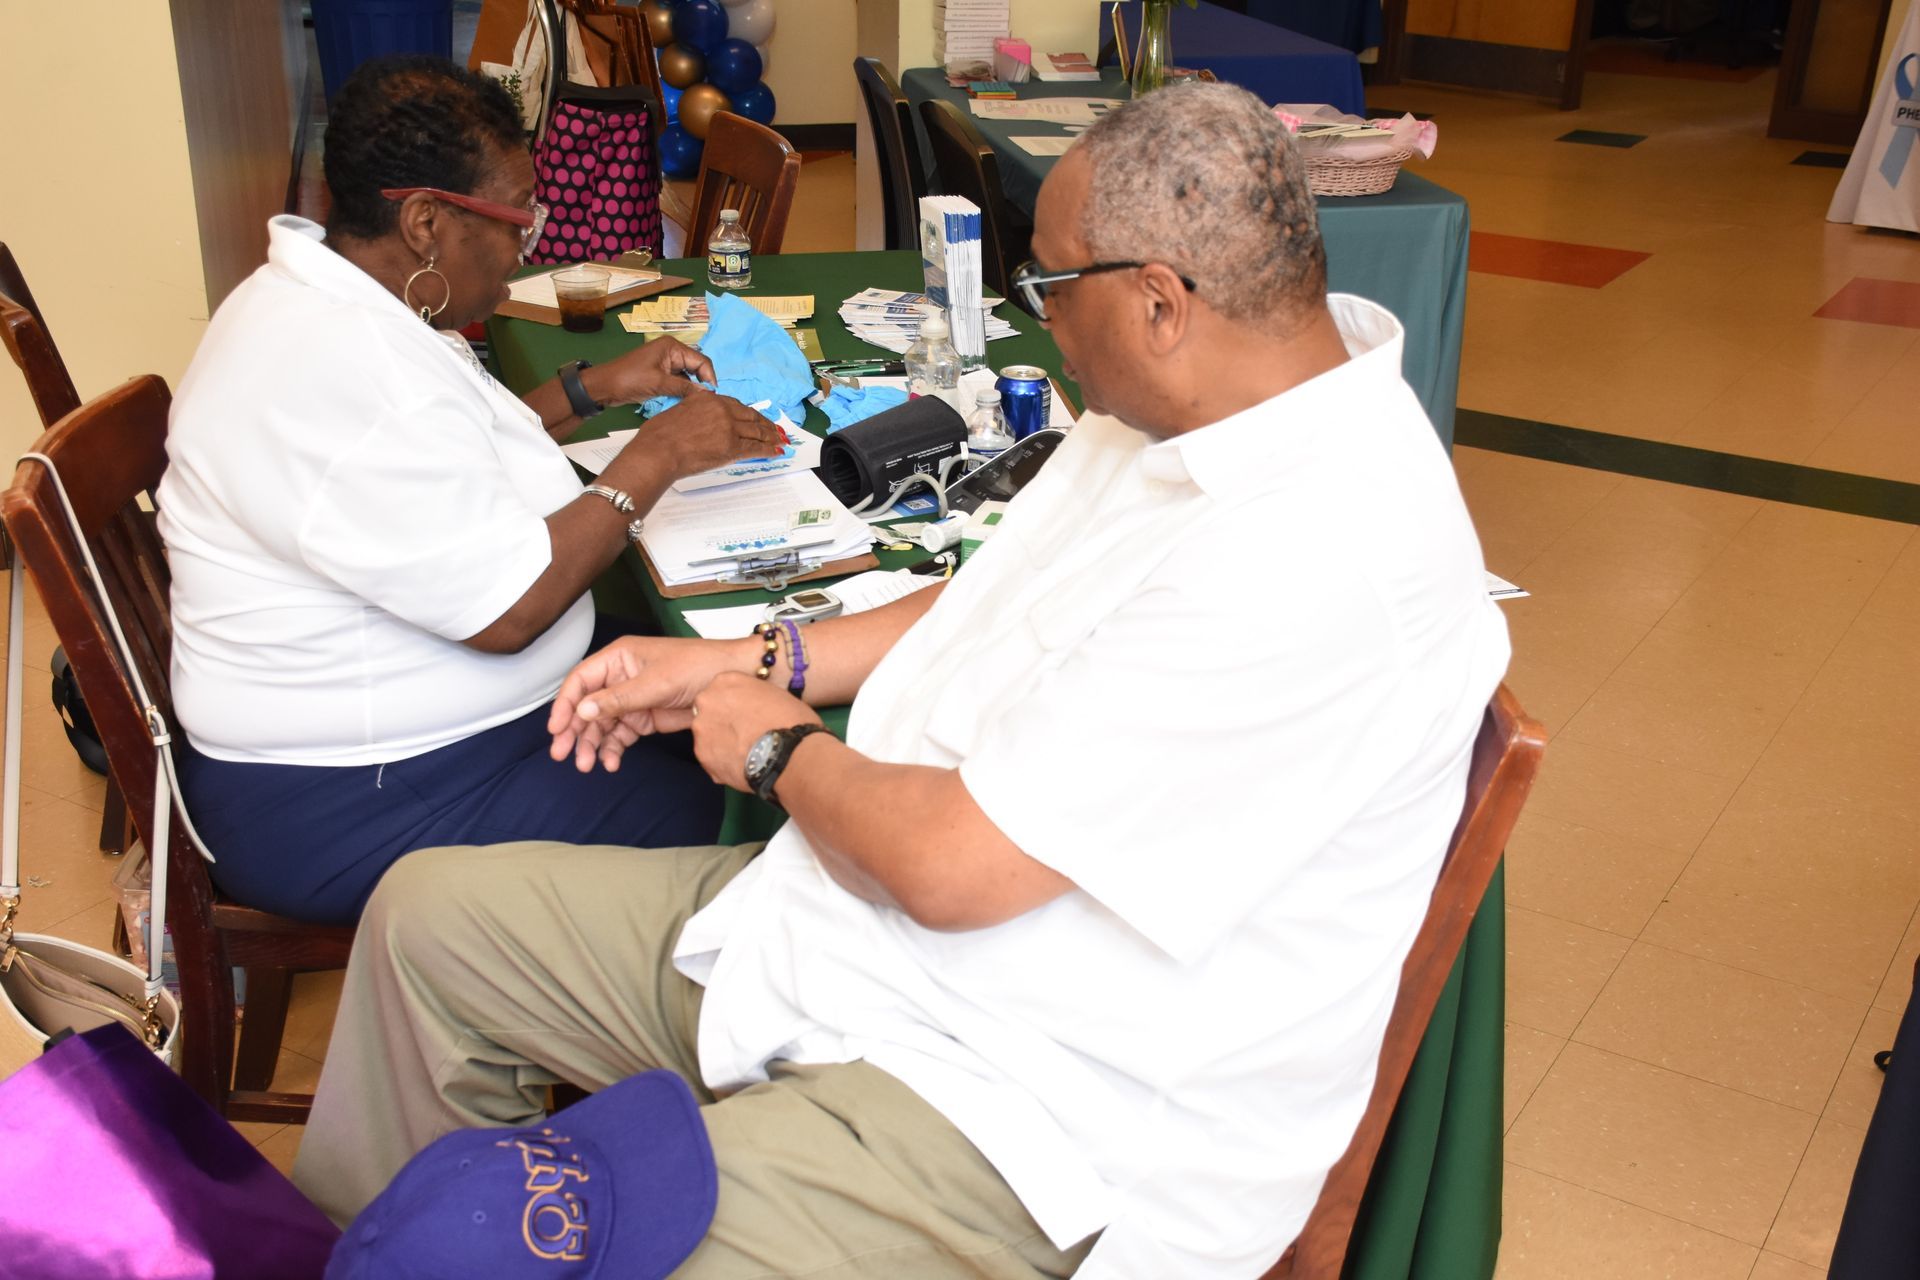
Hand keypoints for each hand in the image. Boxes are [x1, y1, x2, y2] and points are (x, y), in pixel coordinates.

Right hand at [548, 635, 749, 771]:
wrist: (733, 679)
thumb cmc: (697, 667)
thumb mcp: (655, 682)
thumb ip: (618, 699)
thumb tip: (582, 711)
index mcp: (617, 658)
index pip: (580, 681)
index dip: (565, 704)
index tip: (556, 729)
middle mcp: (619, 678)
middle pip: (586, 706)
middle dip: (573, 731)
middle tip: (562, 755)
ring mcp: (631, 699)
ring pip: (601, 725)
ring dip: (592, 744)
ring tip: (587, 765)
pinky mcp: (645, 718)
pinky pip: (621, 735)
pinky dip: (613, 749)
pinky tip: (610, 762)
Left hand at [590, 337, 716, 403]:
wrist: (604, 386)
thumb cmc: (628, 379)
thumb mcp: (659, 383)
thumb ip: (684, 388)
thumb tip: (707, 394)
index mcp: (672, 347)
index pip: (701, 360)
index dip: (709, 377)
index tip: (713, 395)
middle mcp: (671, 352)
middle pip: (697, 367)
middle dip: (703, 382)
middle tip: (707, 401)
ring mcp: (666, 363)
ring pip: (689, 375)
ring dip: (693, 388)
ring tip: (699, 404)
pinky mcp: (661, 374)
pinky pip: (679, 381)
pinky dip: (684, 391)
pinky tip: (687, 402)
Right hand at [622, 394, 785, 481]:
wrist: (658, 451)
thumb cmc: (659, 435)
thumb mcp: (678, 410)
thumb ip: (694, 411)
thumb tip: (699, 419)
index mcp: (708, 398)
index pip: (735, 405)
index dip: (748, 414)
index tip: (754, 418)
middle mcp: (722, 409)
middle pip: (750, 416)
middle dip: (765, 424)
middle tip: (775, 430)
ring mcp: (729, 427)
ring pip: (756, 432)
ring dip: (771, 437)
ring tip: (780, 441)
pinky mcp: (732, 446)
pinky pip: (756, 448)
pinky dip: (769, 449)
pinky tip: (776, 451)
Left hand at [687, 671, 824, 792]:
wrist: (790, 753)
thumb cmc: (791, 720)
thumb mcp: (774, 694)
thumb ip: (753, 697)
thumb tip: (751, 708)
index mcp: (726, 681)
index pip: (721, 690)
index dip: (734, 705)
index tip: (745, 715)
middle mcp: (707, 700)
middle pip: (708, 711)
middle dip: (721, 722)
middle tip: (742, 735)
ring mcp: (702, 729)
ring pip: (707, 736)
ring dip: (720, 743)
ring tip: (744, 754)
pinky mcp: (703, 756)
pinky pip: (710, 758)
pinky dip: (723, 763)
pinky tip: (742, 767)